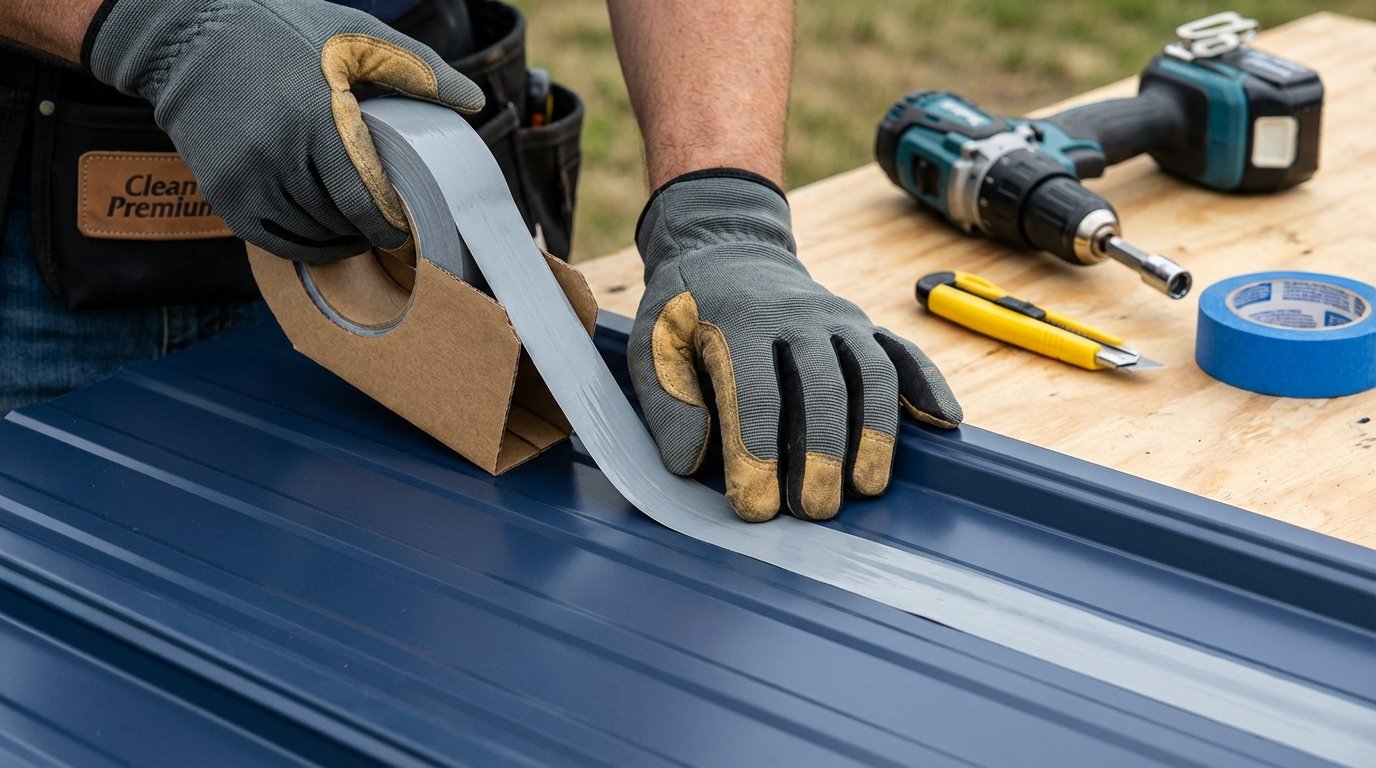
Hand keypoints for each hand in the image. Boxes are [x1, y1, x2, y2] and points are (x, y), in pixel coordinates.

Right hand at [86, 0, 483, 262]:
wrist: (192, 32)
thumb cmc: (287, 32)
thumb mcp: (357, 39)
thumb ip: (420, 71)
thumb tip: (476, 101)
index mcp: (317, 117)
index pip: (363, 200)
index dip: (389, 225)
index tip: (408, 229)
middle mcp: (276, 152)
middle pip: (336, 222)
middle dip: (367, 233)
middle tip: (391, 235)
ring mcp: (244, 175)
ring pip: (305, 236)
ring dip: (338, 241)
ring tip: (359, 232)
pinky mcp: (222, 191)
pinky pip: (271, 240)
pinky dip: (303, 245)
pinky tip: (323, 234)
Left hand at [629, 171, 962, 521]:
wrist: (727, 248)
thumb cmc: (686, 310)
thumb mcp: (652, 343)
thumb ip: (668, 402)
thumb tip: (692, 462)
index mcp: (740, 320)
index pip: (756, 393)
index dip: (757, 454)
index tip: (755, 507)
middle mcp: (799, 315)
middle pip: (822, 387)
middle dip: (822, 453)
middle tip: (815, 510)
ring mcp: (839, 318)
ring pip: (872, 372)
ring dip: (877, 433)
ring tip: (868, 487)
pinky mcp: (865, 325)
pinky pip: (904, 353)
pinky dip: (929, 386)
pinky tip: (945, 423)